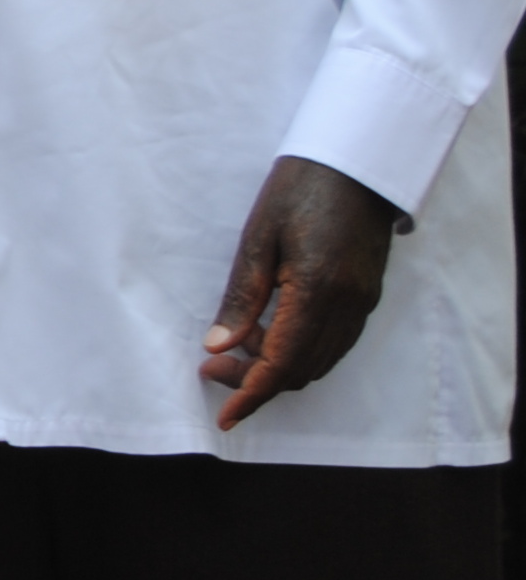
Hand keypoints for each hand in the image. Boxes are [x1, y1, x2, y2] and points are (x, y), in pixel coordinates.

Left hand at [199, 155, 401, 428]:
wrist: (356, 162)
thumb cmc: (300, 188)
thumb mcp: (257, 237)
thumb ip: (242, 296)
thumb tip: (218, 345)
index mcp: (317, 292)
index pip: (282, 363)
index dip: (251, 394)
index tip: (224, 417)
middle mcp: (347, 306)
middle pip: (301, 370)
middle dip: (257, 382)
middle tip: (212, 367)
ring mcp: (362, 303)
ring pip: (320, 361)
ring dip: (278, 367)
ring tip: (235, 347)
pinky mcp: (366, 295)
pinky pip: (334, 343)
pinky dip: (300, 351)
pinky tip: (268, 332)